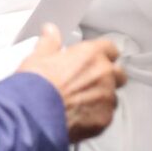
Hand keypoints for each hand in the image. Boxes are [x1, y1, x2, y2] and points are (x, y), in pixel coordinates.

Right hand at [21, 24, 125, 143]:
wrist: (33, 114)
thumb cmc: (36, 86)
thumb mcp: (37, 57)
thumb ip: (49, 42)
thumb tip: (50, 32)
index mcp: (90, 55)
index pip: (110, 48)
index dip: (101, 53)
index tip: (93, 57)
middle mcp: (104, 74)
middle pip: (118, 73)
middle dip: (107, 76)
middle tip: (87, 80)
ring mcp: (107, 97)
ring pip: (112, 96)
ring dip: (101, 97)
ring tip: (79, 101)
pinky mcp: (104, 118)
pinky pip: (106, 115)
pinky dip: (95, 115)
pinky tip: (78, 115)